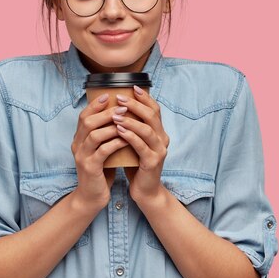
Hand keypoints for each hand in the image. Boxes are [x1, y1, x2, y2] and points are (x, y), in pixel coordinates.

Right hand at [71, 93, 129, 209]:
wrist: (92, 197)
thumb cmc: (100, 171)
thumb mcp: (100, 150)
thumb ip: (104, 135)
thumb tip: (118, 116)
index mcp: (79, 140)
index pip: (83, 116)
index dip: (95, 105)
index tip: (108, 95)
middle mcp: (77, 146)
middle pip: (87, 122)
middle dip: (106, 113)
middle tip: (122, 107)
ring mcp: (82, 157)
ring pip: (94, 135)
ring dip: (111, 126)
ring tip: (126, 121)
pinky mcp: (90, 168)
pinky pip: (103, 151)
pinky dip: (115, 143)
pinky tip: (125, 139)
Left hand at [113, 86, 169, 203]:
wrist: (144, 190)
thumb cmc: (136, 164)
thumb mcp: (135, 142)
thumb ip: (132, 128)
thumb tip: (118, 107)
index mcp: (159, 132)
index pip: (155, 110)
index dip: (145, 98)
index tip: (132, 87)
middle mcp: (162, 139)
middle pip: (152, 116)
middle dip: (135, 105)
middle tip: (120, 98)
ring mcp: (159, 151)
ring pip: (146, 130)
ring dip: (130, 120)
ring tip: (116, 114)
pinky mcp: (152, 162)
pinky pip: (141, 146)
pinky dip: (129, 136)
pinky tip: (119, 130)